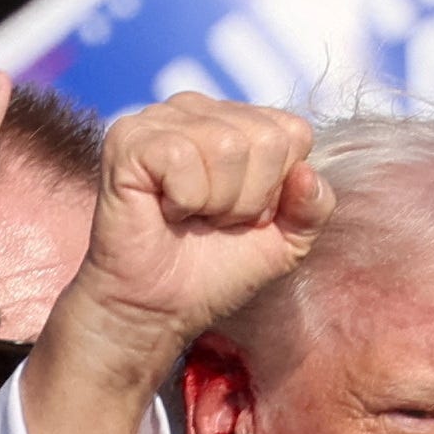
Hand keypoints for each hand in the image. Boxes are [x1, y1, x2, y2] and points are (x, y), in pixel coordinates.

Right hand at [25, 95, 332, 433]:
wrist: (146, 321)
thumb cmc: (204, 283)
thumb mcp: (275, 247)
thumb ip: (308, 207)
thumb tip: (310, 176)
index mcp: (223, 125)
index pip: (292, 132)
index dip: (279, 190)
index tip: (240, 226)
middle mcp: (186, 112)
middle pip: (270, 135)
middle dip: (254, 199)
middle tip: (211, 231)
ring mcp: (151, 124)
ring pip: (234, 144)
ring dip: (223, 203)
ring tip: (187, 225)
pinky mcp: (122, 146)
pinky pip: (188, 155)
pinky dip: (191, 197)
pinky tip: (165, 214)